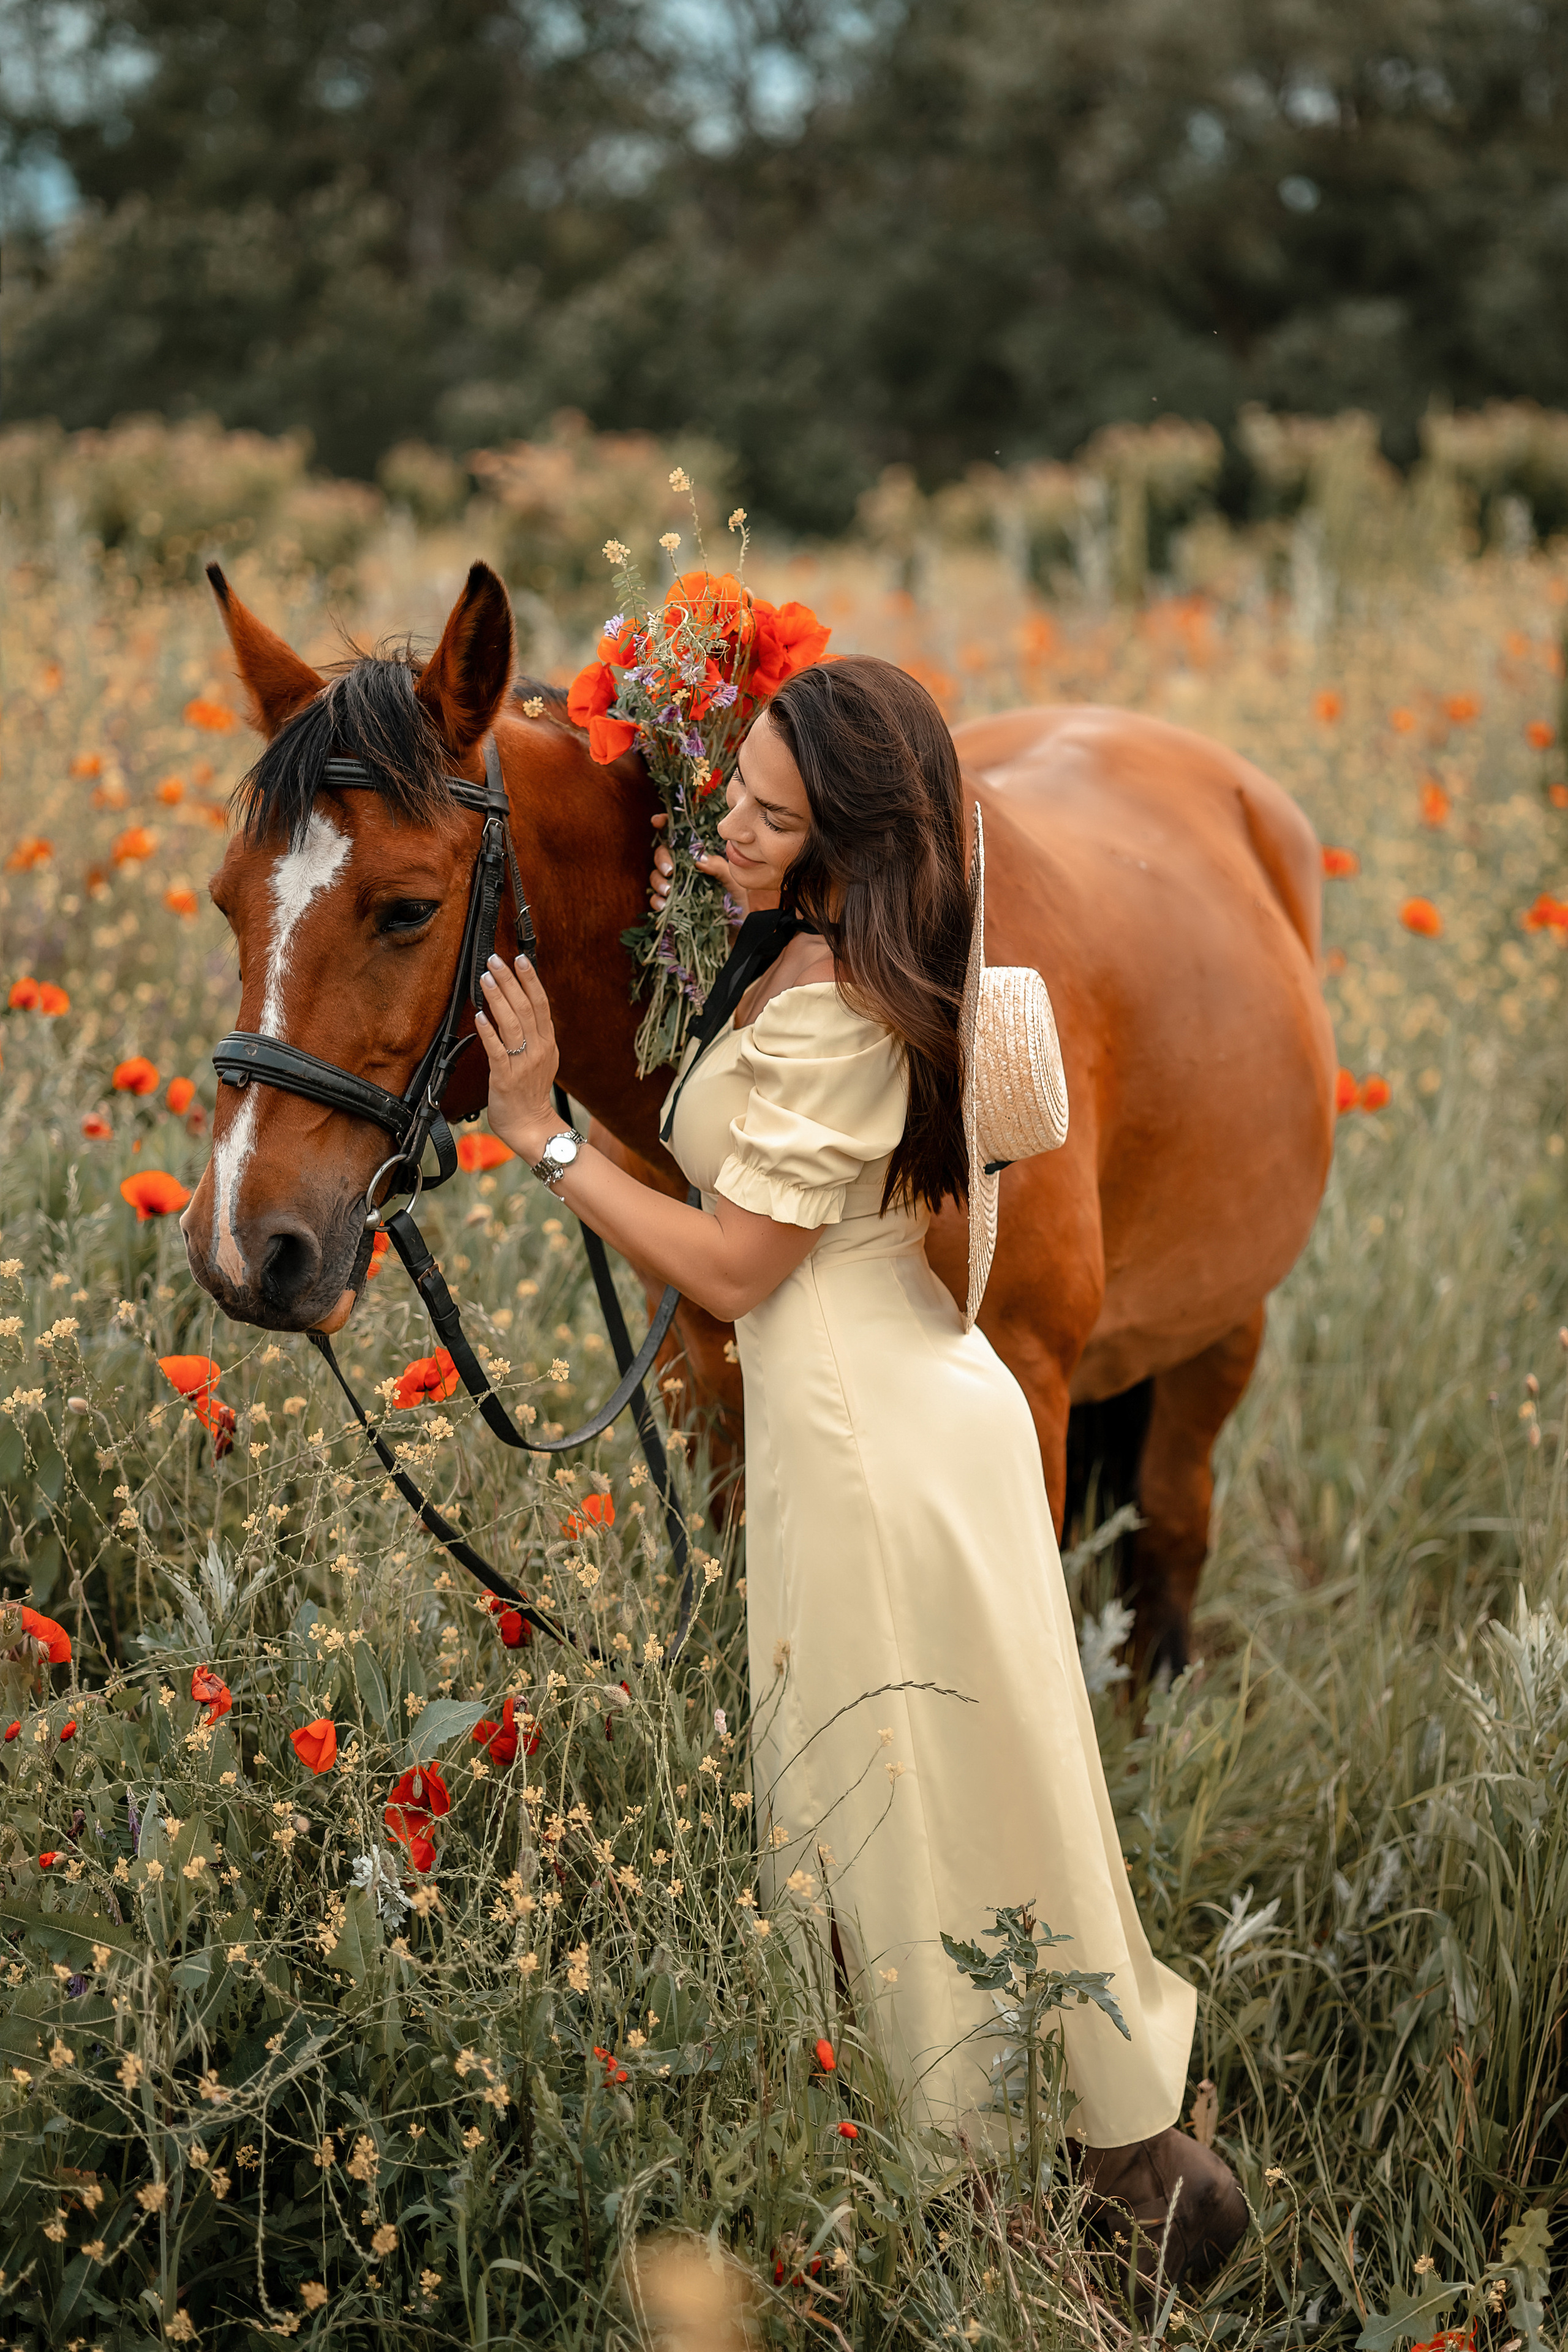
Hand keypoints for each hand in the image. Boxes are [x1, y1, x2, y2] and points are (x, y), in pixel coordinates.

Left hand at [476, 954, 561, 1160]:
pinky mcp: (506, 1077)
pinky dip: (489, 1031)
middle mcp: (538, 1049)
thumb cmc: (530, 1092)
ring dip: (498, 998)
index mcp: (547, 1042)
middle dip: (510, 981)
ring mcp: (523, 1063)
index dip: (530, 980)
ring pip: (512, 1024)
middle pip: (526, 1008)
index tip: (519, 959)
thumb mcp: (543, 1059)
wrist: (531, 1125)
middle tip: (495, 960)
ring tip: (486, 978)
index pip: (540, 1004)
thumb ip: (535, 1034)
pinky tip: (480, 1015)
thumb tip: (524, 1007)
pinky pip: (497, 1050)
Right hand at [649, 811, 748, 926]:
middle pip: (662, 854)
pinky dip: (656, 900)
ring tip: (669, 891)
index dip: (664, 824)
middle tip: (670, 871)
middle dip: (662, 860)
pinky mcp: (671, 905)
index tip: (657, 821)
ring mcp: (675, 886)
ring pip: (655, 876)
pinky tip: (664, 904)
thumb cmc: (736, 901)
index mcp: (697, 856)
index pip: (678, 836)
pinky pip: (655, 899)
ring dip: (659, 881)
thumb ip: (719, 867)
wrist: (737, 930)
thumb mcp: (733, 880)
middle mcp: (683, 868)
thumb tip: (697, 860)